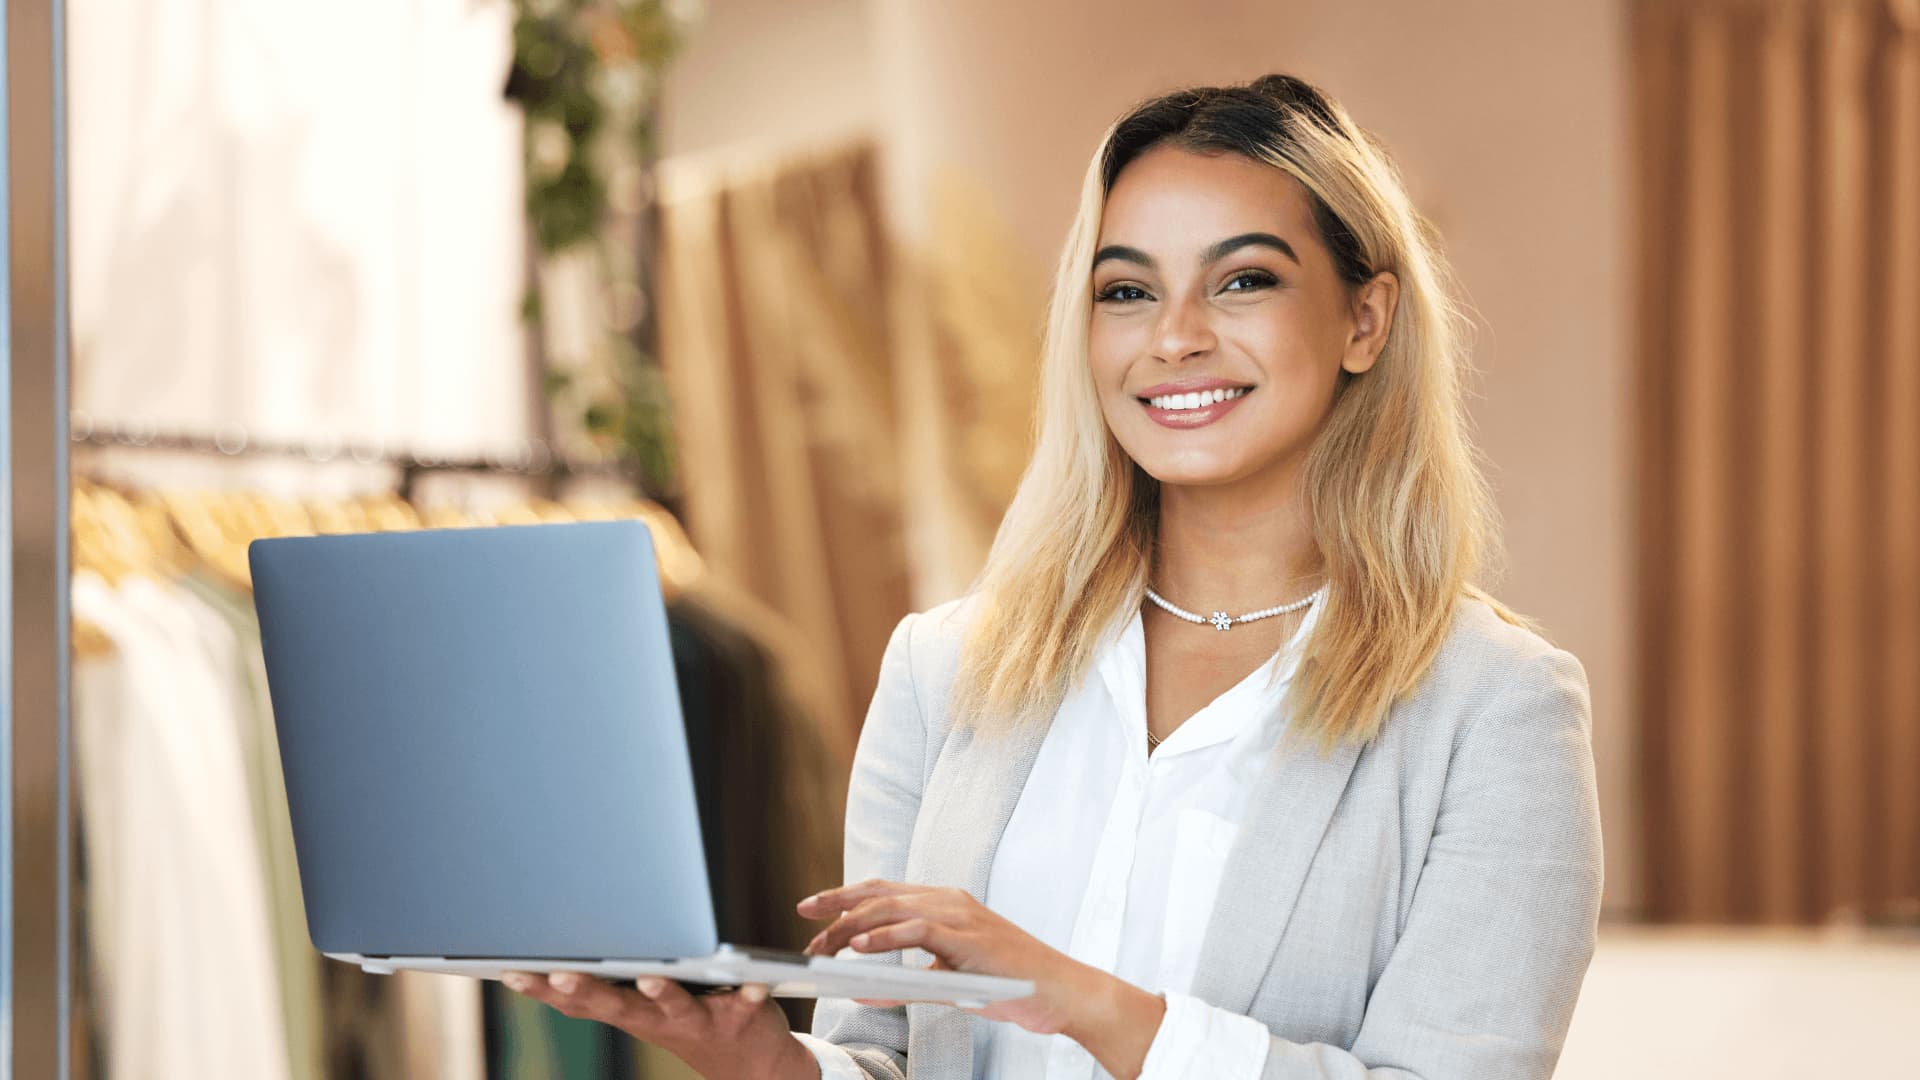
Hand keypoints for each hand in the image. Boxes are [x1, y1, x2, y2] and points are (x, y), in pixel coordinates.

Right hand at [499, 971, 815, 1079]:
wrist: (751, 1064)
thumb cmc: (685, 1019)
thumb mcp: (638, 1006)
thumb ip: (604, 984)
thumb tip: (553, 952)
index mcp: (628, 1010)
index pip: (578, 1001)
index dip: (542, 990)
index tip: (510, 971)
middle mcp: (656, 1019)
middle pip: (616, 1005)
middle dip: (587, 990)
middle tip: (561, 974)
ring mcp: (697, 1020)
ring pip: (675, 1006)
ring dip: (661, 992)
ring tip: (649, 977)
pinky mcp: (740, 1015)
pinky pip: (745, 1002)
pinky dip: (749, 993)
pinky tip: (755, 984)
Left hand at [797, 878, 1114, 1037]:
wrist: (1059, 992)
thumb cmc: (1007, 985)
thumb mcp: (948, 983)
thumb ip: (907, 984)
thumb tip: (863, 993)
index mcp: (944, 904)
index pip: (884, 891)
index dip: (844, 897)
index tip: (810, 908)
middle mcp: (948, 900)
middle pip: (879, 892)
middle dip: (836, 904)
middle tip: (804, 920)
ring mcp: (960, 914)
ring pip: (893, 906)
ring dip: (852, 924)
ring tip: (824, 944)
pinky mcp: (969, 935)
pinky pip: (919, 929)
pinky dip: (885, 936)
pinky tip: (860, 947)